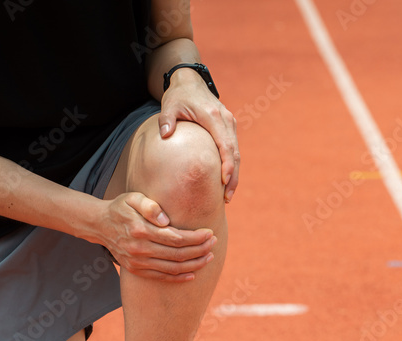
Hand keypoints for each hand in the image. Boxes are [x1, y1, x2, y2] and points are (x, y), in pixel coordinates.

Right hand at [98, 192, 216, 282]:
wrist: (99, 225)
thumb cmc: (120, 208)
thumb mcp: (132, 198)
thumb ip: (149, 205)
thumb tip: (166, 219)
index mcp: (140, 230)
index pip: (175, 238)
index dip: (195, 237)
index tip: (210, 233)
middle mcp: (139, 249)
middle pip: (177, 255)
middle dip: (200, 250)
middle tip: (214, 243)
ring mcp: (137, 262)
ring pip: (172, 268)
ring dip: (194, 264)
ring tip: (209, 257)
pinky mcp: (136, 270)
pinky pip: (161, 277)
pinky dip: (179, 277)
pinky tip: (193, 274)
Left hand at [158, 68, 239, 202]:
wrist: (190, 81)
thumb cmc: (179, 95)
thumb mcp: (169, 105)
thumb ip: (166, 119)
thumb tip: (165, 134)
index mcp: (214, 117)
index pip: (225, 145)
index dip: (227, 165)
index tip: (224, 182)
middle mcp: (226, 120)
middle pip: (235, 153)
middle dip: (233, 176)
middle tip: (227, 197)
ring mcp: (230, 123)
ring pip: (236, 153)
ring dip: (234, 174)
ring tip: (228, 194)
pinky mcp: (229, 127)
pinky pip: (233, 149)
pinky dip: (232, 165)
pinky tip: (226, 180)